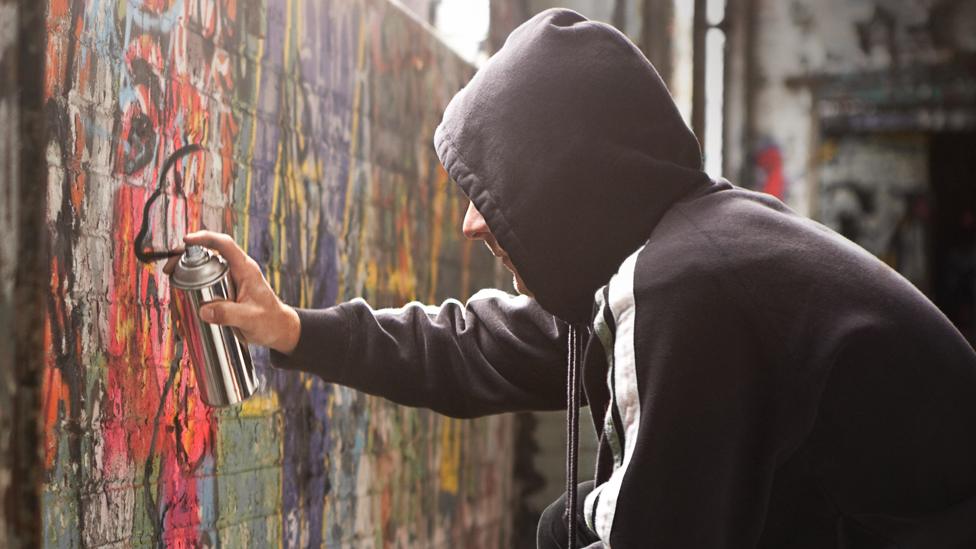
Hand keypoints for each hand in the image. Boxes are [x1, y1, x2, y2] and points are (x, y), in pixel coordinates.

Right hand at [163, 231, 300, 354]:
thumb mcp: (250, 319)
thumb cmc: (271, 321)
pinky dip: (194, 287)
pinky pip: (208, 284)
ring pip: (206, 269)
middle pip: (209, 255)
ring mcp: (232, 281)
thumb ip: (228, 315)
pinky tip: (183, 296)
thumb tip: (203, 310)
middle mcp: (238, 271)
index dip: (205, 238)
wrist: (279, 331)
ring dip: (188, 273)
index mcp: (246, 270)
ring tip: (172, 282)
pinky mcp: (227, 292)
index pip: (225, 244)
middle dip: (187, 257)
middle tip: (169, 269)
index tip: (186, 241)